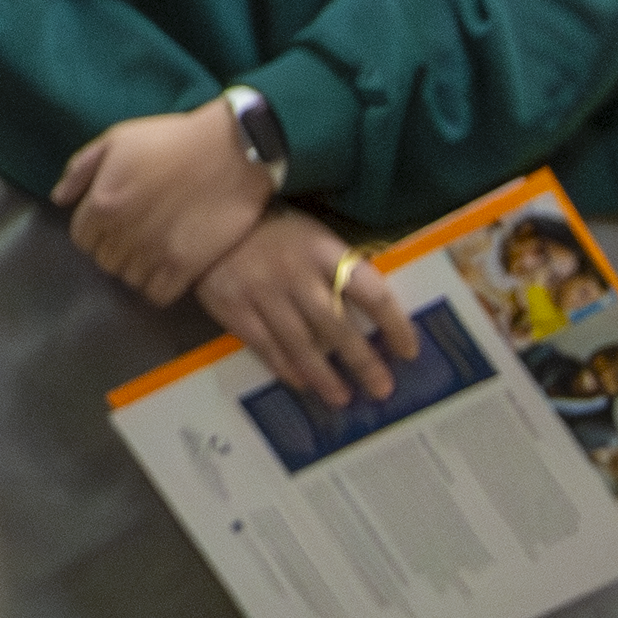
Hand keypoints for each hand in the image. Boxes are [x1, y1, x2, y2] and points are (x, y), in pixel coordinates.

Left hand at [51, 101, 277, 304]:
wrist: (234, 151)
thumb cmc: (173, 139)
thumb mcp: (118, 139)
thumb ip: (81, 169)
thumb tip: (59, 199)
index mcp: (103, 202)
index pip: (81, 238)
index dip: (95, 231)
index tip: (114, 223)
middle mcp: (123, 232)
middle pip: (103, 260)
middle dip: (115, 248)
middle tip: (137, 234)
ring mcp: (155, 251)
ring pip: (128, 279)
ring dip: (136, 267)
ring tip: (154, 249)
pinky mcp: (185, 266)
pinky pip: (157, 294)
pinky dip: (158, 286)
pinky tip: (168, 267)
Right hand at [192, 205, 420, 415]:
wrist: (208, 218)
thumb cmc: (273, 229)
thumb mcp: (312, 236)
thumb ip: (338, 268)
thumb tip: (372, 313)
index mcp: (323, 250)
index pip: (369, 291)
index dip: (393, 323)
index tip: (409, 350)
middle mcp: (296, 273)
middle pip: (336, 325)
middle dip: (362, 361)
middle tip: (382, 389)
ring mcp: (262, 291)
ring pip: (300, 342)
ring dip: (325, 375)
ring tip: (343, 398)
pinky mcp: (233, 306)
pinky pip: (264, 345)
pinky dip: (285, 367)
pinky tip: (301, 383)